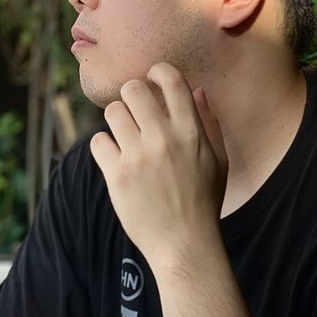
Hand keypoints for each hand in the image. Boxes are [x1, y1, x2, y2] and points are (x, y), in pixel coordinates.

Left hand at [90, 62, 227, 266]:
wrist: (184, 245)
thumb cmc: (203, 202)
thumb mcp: (218, 160)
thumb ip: (208, 122)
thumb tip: (197, 90)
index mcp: (191, 132)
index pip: (172, 80)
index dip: (157, 71)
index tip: (152, 78)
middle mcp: (164, 139)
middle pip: (133, 89)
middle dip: (131, 94)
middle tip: (133, 110)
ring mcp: (138, 157)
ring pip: (112, 112)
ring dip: (116, 120)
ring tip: (124, 136)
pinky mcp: (117, 175)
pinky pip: (98, 141)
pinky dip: (104, 147)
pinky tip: (114, 158)